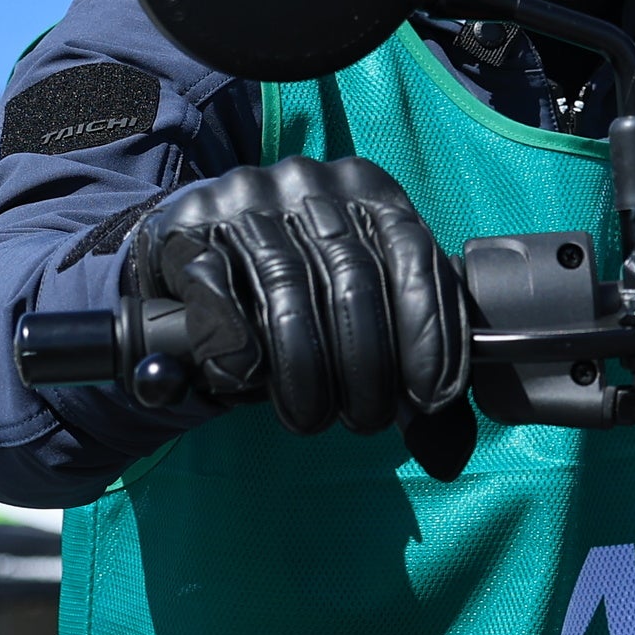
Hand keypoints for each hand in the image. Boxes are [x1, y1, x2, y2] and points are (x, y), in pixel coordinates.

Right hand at [130, 157, 469, 436]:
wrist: (193, 250)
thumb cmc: (293, 290)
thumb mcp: (358, 306)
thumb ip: (407, 363)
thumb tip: (448, 451)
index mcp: (368, 190)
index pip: (413, 255)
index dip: (429, 331)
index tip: (430, 396)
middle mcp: (311, 183)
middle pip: (353, 280)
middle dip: (367, 367)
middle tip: (366, 421)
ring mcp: (246, 200)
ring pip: (287, 291)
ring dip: (305, 373)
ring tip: (311, 417)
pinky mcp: (186, 228)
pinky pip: (217, 292)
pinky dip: (237, 347)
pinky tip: (248, 381)